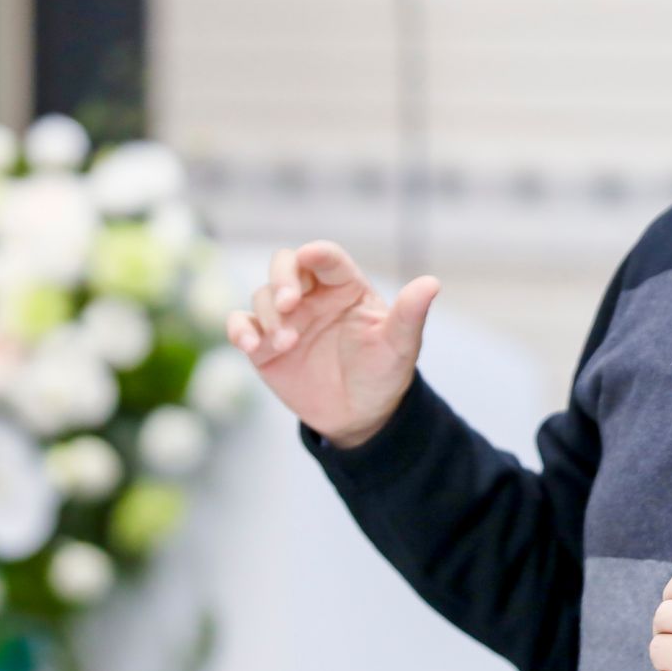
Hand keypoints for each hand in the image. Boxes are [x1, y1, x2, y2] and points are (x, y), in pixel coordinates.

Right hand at [225, 241, 441, 448]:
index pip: (327, 258)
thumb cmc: (383, 373)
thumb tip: (432, 283)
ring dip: (269, 314)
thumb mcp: (399, 346)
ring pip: (262, 295)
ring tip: (287, 342)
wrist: (360, 416)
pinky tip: (250, 344)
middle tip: (289, 302)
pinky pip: (241, 324)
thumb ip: (410, 314)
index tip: (310, 257)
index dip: (317, 253)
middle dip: (282, 277)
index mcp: (346, 287)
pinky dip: (239, 329)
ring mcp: (286, 318)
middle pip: (286, 265)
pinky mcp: (264, 344)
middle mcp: (312, 296)